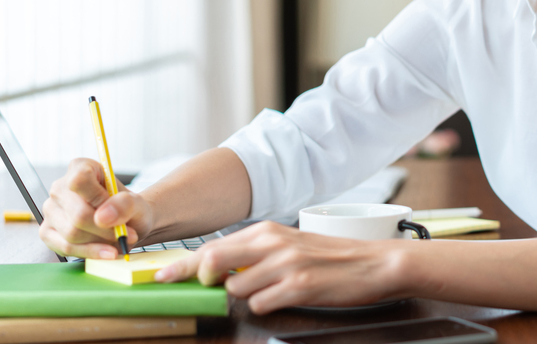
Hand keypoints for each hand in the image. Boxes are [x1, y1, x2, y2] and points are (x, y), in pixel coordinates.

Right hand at [39, 158, 154, 258]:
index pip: (79, 181)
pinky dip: (90, 253)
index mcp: (80, 168)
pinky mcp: (47, 232)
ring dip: (100, 242)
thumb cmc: (127, 208)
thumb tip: (102, 217)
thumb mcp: (136, 203)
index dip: (98, 199)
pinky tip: (107, 252)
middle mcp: (59, 188)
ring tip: (119, 240)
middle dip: (106, 230)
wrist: (125, 222)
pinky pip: (66, 248)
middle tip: (127, 234)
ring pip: (72, 233)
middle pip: (78, 214)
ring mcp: (50, 210)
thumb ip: (125, 204)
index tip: (115, 211)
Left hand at [155, 221, 407, 313]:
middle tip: (207, 291)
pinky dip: (266, 306)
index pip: (213, 247)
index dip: (182, 265)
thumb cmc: (332, 258)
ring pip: (235, 287)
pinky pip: (261, 303)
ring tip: (272, 291)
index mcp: (267, 231)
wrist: (376, 263)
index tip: (160, 277)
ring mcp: (285, 264)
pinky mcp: (299, 285)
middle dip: (201, 281)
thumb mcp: (291, 246)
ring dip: (245, 296)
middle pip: (212, 261)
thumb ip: (257, 254)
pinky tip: (285, 299)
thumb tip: (222, 271)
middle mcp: (272, 243)